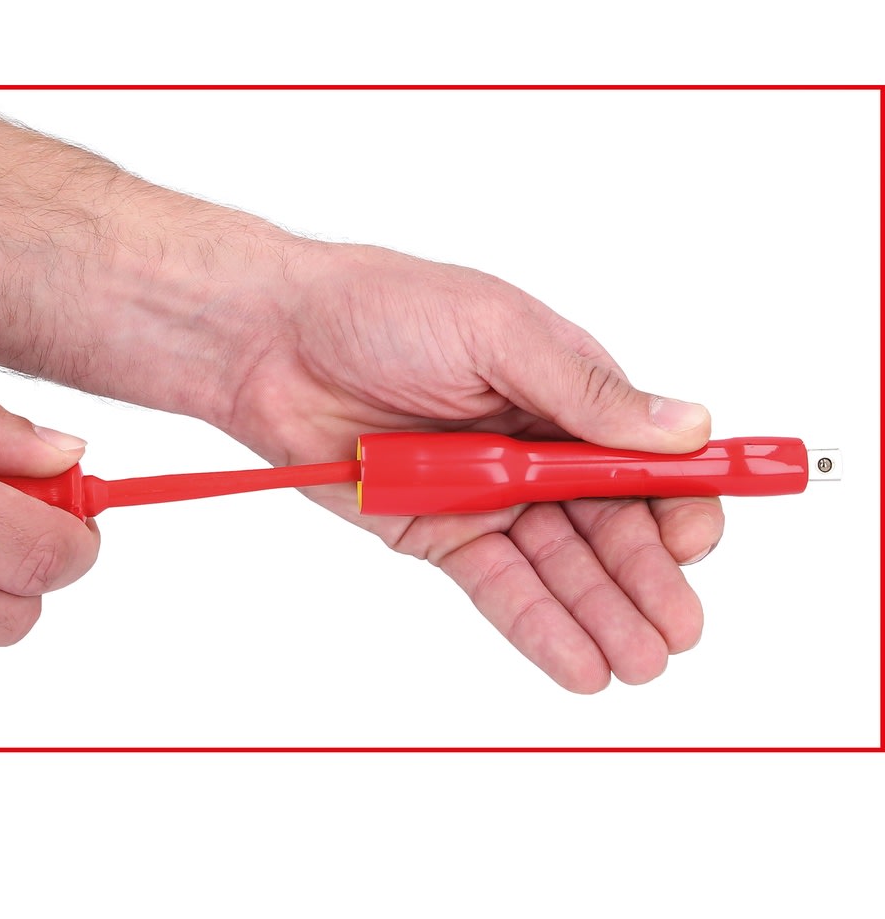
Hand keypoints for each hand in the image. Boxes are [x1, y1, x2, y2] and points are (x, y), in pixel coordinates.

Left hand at [212, 243, 723, 692]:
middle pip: (607, 523)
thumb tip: (688, 425)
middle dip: (646, 577)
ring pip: (559, 565)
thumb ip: (585, 391)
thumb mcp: (496, 331)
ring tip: (639, 662)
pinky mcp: (437, 531)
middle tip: (677, 630)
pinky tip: (579, 660)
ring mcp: (487, 493)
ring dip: (602, 614)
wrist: (275, 343)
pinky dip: (538, 622)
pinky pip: (498, 584)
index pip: (641, 455)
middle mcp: (533, 445)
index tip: (698, 540)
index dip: (677, 499)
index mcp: (561, 389)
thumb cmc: (381, 310)